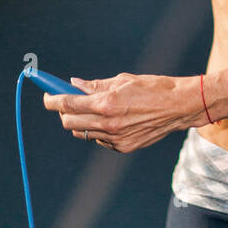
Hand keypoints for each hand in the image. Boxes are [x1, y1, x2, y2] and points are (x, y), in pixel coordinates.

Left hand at [41, 72, 201, 151]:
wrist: (180, 107)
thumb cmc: (154, 88)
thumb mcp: (124, 80)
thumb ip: (97, 85)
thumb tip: (75, 85)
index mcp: (107, 103)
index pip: (68, 104)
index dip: (52, 100)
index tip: (47, 97)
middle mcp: (108, 123)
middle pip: (69, 123)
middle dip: (63, 113)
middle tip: (68, 103)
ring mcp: (115, 138)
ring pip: (82, 133)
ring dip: (80, 123)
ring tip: (92, 110)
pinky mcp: (123, 147)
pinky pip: (99, 140)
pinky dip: (97, 131)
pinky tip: (110, 121)